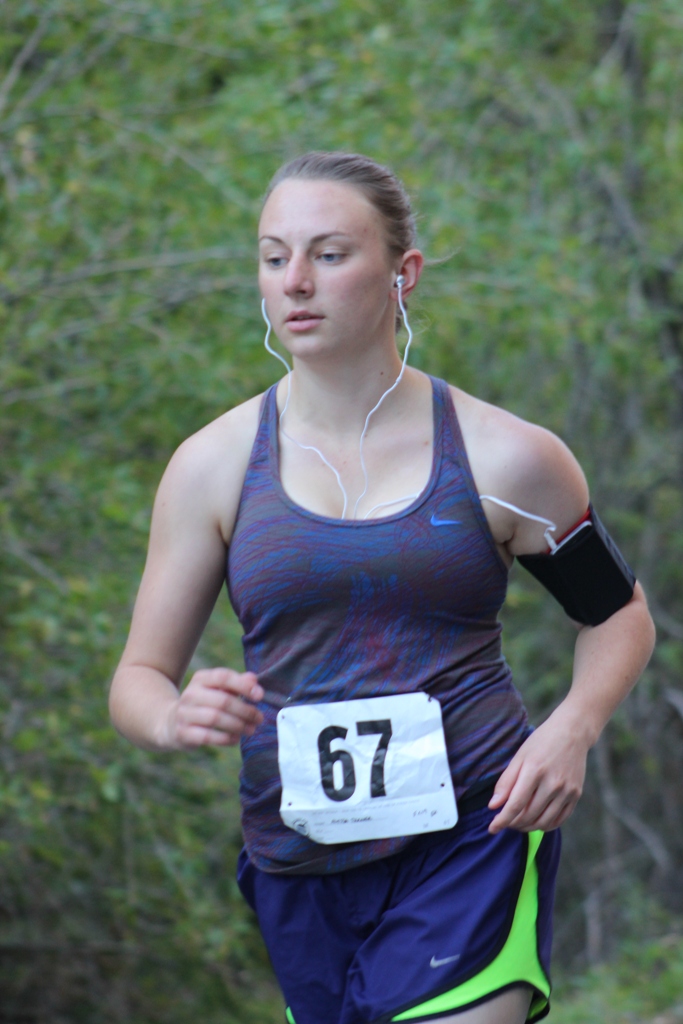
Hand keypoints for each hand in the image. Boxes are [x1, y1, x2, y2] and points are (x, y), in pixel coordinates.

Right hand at [160, 668, 263, 749]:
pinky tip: (235, 738)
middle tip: (259, 718)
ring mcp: (184, 714)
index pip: (223, 677)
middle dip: (245, 711)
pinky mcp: (183, 733)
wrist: (171, 722)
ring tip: (250, 729)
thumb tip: (253, 679)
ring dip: (238, 725)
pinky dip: (225, 738)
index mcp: (201, 679)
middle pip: (223, 700)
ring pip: (216, 718)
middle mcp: (190, 694)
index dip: (243, 686)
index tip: (259, 696)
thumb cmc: (204, 704)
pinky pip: (207, 736)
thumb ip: (237, 683)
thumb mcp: (218, 690)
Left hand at [487, 706, 589, 833]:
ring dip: (528, 827)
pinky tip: (536, 821)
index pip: (515, 805)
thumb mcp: (519, 756)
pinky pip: (559, 820)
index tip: (492, 828)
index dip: (502, 820)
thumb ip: (506, 782)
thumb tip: (493, 806)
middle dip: (513, 824)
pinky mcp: (576, 795)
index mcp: (534, 771)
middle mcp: (553, 783)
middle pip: (529, 816)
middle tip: (504, 822)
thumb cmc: (541, 742)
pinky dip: (545, 825)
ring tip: (518, 823)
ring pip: (544, 822)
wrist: (572, 732)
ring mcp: (567, 791)